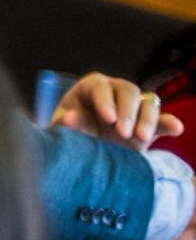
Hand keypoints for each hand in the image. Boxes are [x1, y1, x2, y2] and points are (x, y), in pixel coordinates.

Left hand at [53, 74, 182, 149]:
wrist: (83, 153)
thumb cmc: (70, 134)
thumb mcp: (64, 128)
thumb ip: (69, 122)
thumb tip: (69, 118)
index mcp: (92, 88)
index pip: (101, 87)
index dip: (106, 101)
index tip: (108, 119)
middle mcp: (115, 93)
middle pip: (128, 91)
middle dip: (127, 112)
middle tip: (122, 133)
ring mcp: (134, 108)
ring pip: (148, 103)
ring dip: (147, 119)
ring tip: (140, 138)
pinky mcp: (148, 125)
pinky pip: (163, 120)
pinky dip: (169, 123)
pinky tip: (176, 129)